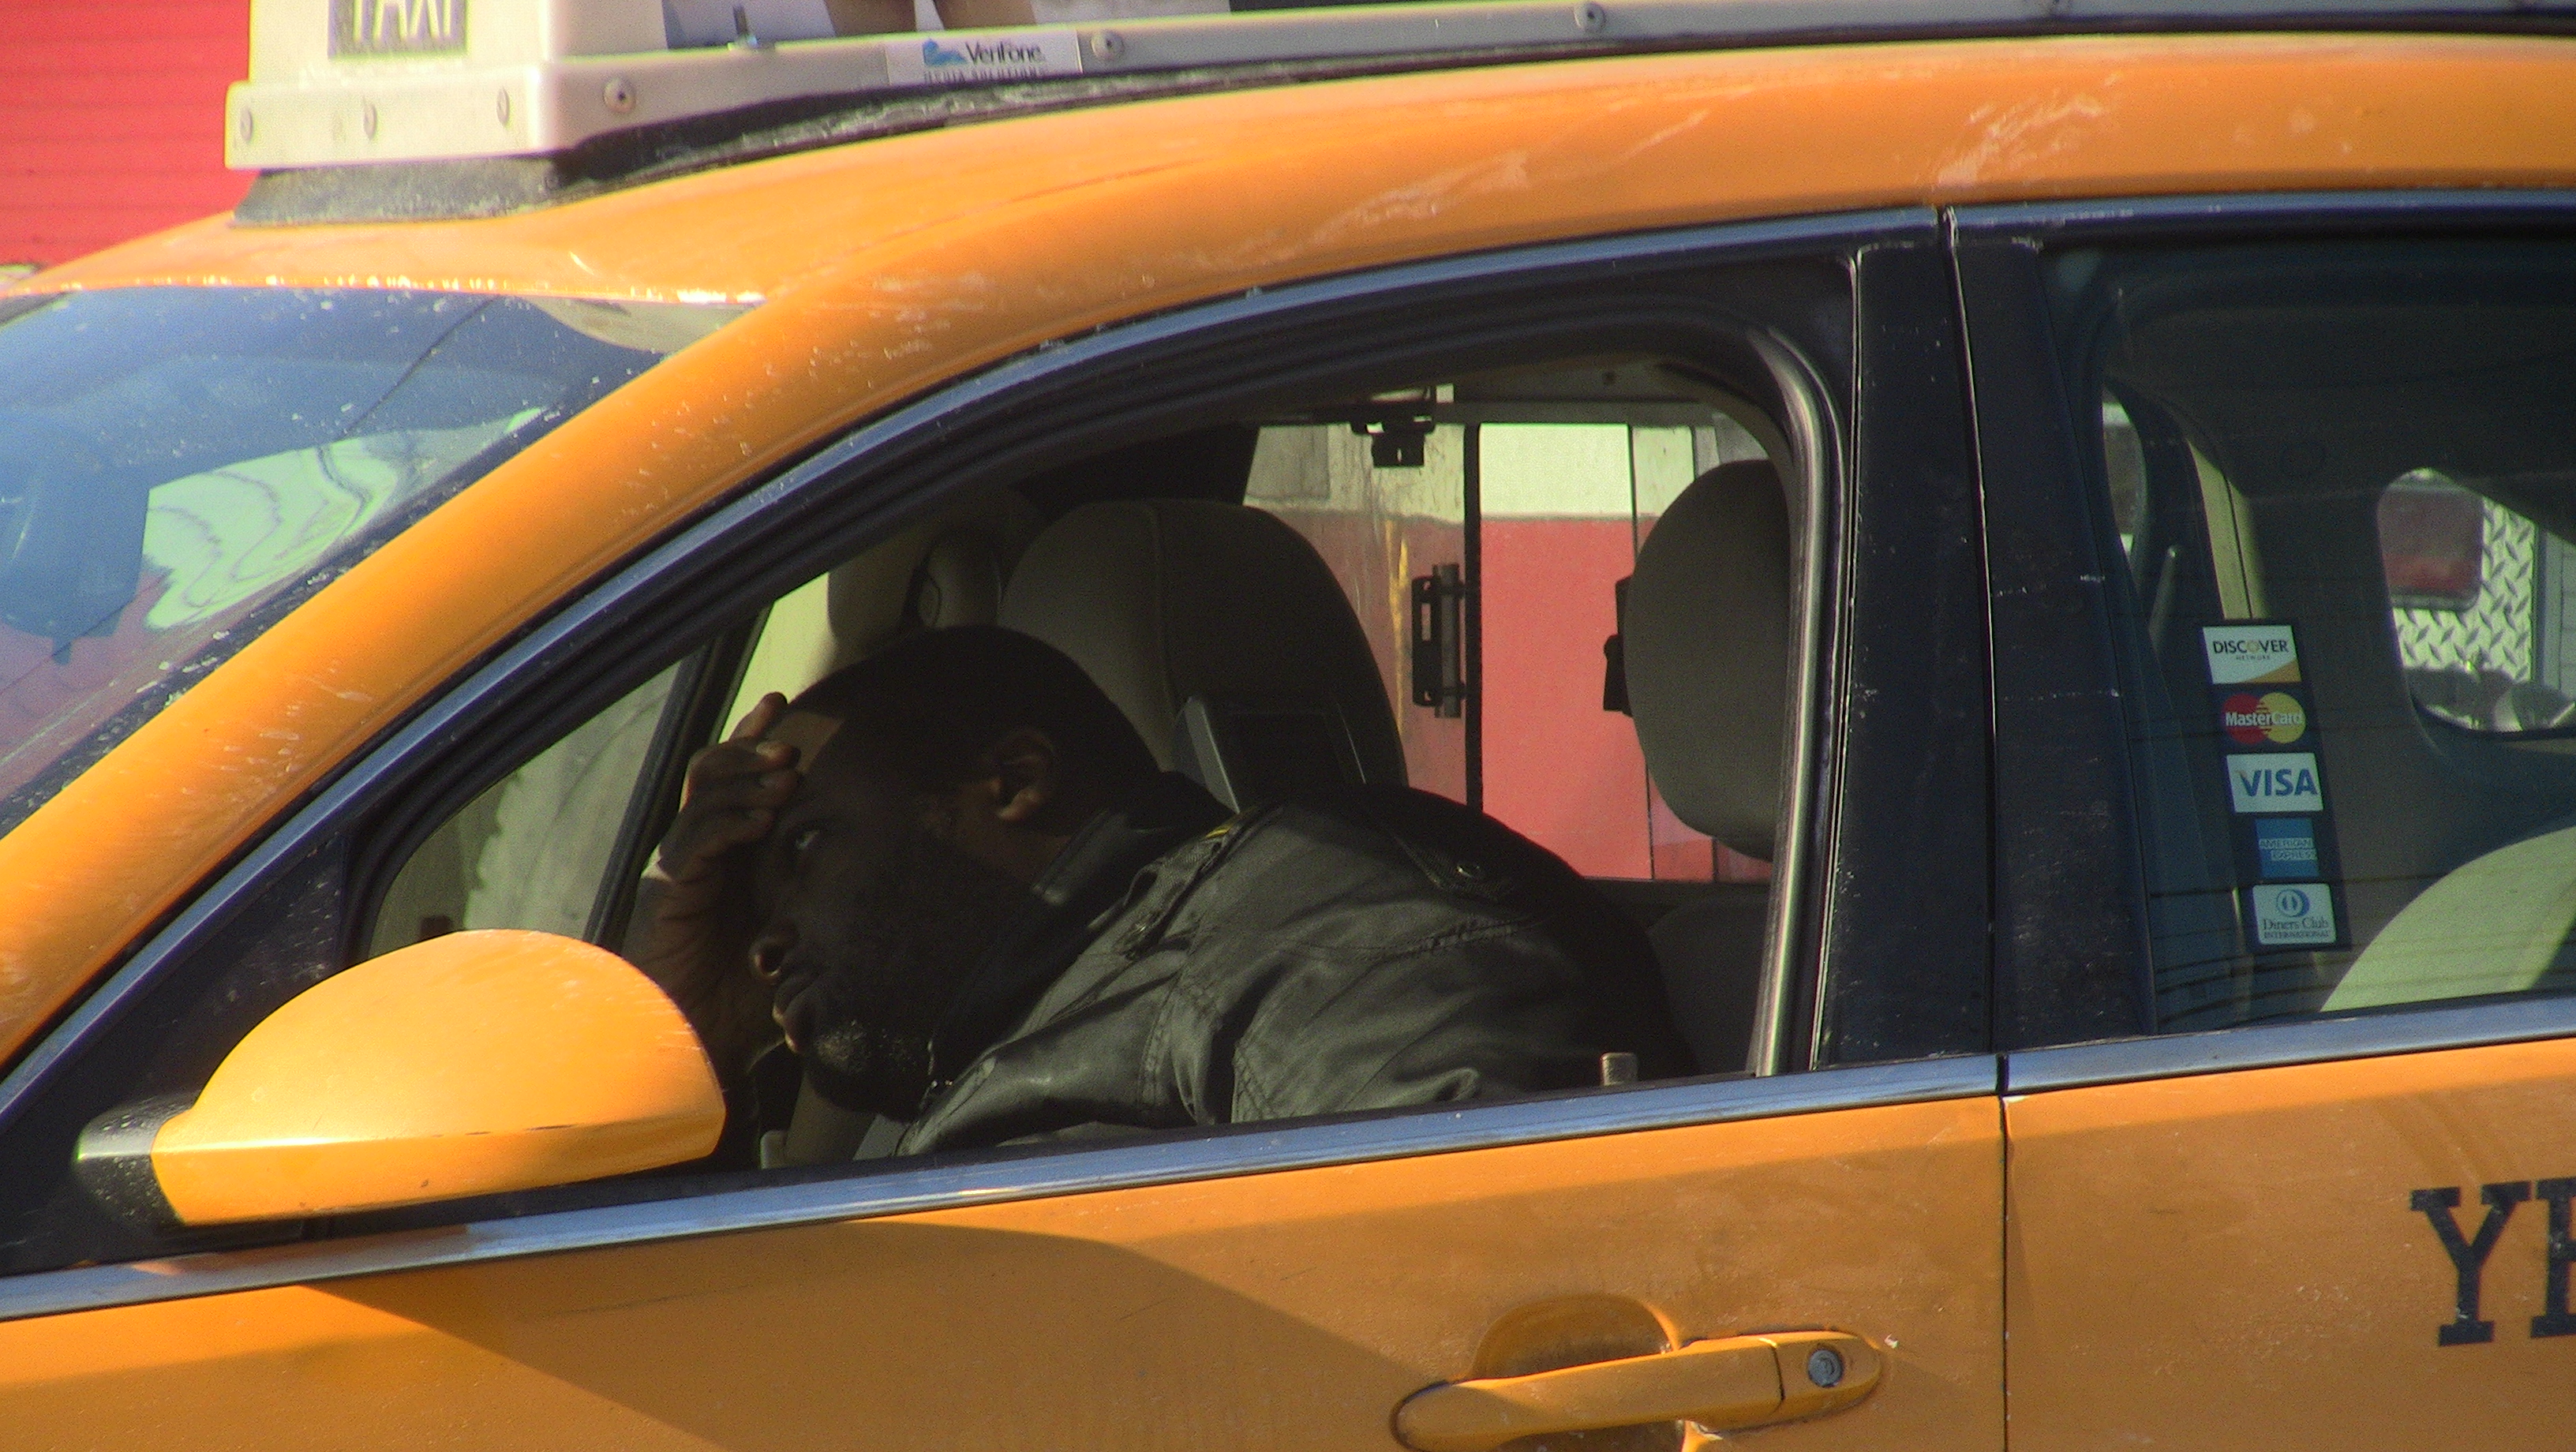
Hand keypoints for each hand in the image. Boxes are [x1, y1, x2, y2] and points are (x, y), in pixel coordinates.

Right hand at [630, 692, 800, 1079]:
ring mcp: (681, 868)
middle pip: (713, 774)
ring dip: (745, 782)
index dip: (752, 741)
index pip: (736, 780)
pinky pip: (694, 843)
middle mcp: (700, 852)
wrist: (700, 1040)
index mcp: (727, 852)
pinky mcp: (670, 893)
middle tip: (787, 746)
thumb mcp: (791, 931)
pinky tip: (762, 821)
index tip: (779, 708)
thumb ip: (809, 894)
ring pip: (703, 798)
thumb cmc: (744, 995)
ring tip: (785, 777)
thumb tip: (865, 861)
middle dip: (749, 751)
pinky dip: (728, 824)